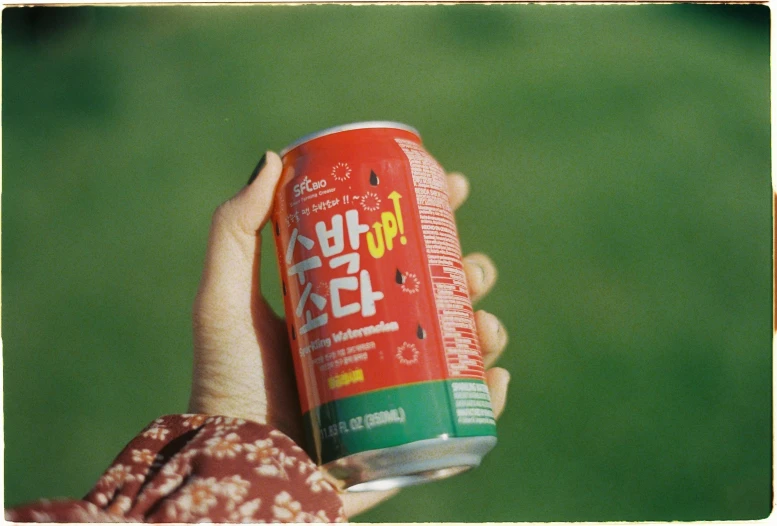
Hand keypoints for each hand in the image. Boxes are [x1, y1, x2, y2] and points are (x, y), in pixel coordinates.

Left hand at [188, 151, 510, 517]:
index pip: (395, 253)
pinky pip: (461, 414)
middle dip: (467, 272)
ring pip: (457, 350)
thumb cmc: (225, 386)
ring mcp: (395, 390)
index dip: (429, 217)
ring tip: (483, 325)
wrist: (237, 471)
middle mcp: (374, 344)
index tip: (452, 186)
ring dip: (484, 328)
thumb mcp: (224, 301)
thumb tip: (274, 158)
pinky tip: (495, 376)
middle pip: (435, 297)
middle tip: (470, 268)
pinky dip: (487, 394)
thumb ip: (235, 231)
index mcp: (343, 307)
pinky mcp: (408, 436)